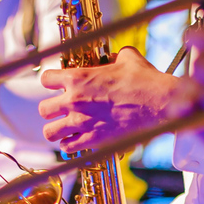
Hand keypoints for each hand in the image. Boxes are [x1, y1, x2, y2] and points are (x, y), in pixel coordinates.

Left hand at [39, 47, 184, 152]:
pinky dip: (70, 145)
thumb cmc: (145, 80)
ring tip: (65, 129)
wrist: (159, 103)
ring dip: (56, 130)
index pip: (46, 79)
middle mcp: (74, 101)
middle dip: (51, 109)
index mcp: (78, 78)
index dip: (51, 82)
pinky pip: (68, 147)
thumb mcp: (128, 58)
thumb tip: (111, 57)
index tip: (59, 85)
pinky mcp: (94, 140)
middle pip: (43, 109)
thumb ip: (113, 56)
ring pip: (50, 133)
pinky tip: (77, 140)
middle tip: (62, 110)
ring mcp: (82, 122)